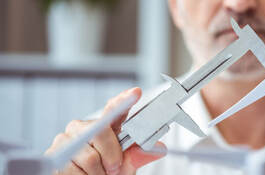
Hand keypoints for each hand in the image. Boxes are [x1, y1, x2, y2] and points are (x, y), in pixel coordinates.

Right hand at [45, 88, 165, 174]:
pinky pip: (73, 168)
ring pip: (90, 156)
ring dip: (97, 173)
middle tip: (112, 169)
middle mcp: (83, 129)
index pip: (114, 109)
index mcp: (104, 128)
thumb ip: (137, 156)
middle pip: (101, 132)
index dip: (124, 100)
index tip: (135, 93)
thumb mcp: (124, 167)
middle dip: (112, 157)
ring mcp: (65, 140)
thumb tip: (159, 148)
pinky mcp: (52, 155)